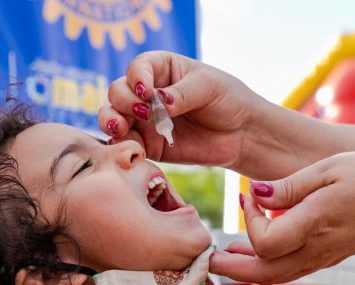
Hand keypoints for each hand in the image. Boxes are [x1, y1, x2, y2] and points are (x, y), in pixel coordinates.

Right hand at [100, 51, 265, 169]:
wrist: (242, 134)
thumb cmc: (228, 100)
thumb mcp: (208, 87)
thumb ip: (181, 93)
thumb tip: (159, 101)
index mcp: (161, 69)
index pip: (137, 68)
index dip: (136, 78)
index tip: (147, 92)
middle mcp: (147, 93)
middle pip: (118, 92)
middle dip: (124, 101)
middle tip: (143, 113)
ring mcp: (145, 120)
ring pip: (113, 116)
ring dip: (111, 121)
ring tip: (121, 128)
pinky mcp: (149, 145)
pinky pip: (127, 144)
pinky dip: (123, 145)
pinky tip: (131, 147)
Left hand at [209, 152, 354, 283]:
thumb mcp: (328, 169)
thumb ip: (288, 186)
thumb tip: (255, 196)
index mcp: (316, 223)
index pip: (266, 242)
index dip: (249, 223)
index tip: (248, 197)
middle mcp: (318, 248)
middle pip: (266, 272)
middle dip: (233, 268)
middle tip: (207, 259)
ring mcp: (326, 257)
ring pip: (278, 276)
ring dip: (248, 271)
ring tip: (224, 259)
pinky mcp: (331, 256)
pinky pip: (293, 270)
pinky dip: (269, 267)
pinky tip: (256, 253)